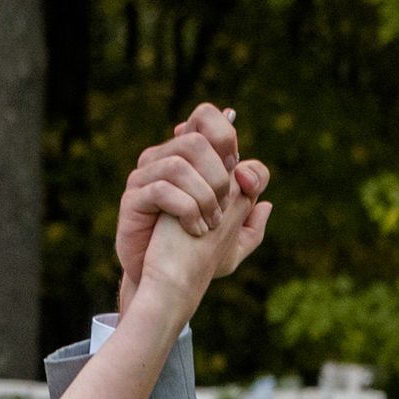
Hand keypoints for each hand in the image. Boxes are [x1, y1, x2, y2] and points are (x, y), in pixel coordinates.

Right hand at [115, 104, 270, 309]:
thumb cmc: (194, 255)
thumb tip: (265, 200)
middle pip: (195, 141)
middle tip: (224, 207)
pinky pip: (162, 190)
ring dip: (204, 196)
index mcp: (188, 158)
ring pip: (179, 164)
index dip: (225, 136)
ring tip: (211, 224)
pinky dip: (187, 210)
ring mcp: (144, 177)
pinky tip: (196, 230)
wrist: (160, 282)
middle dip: (218, 176)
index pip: (205, 116)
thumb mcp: (231, 239)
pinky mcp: (132, 198)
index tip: (236, 170)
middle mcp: (164, 159)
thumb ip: (249, 216)